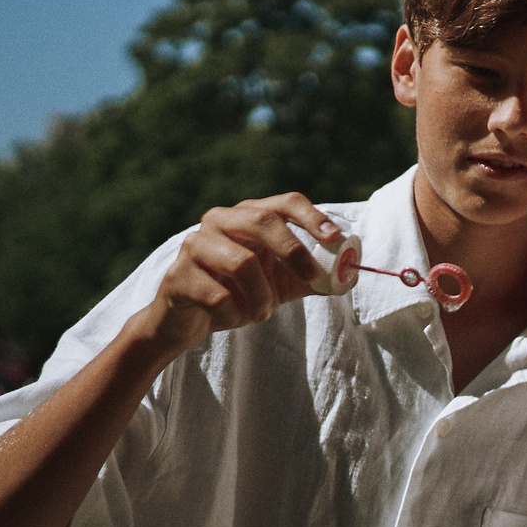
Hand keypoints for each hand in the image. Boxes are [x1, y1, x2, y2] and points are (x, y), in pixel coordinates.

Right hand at [134, 194, 342, 357]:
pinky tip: (232, 318)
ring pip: (242, 262)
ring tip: (262, 313)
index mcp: (247, 215)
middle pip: (262, 222)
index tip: (335, 239)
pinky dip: (235, 313)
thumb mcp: (280, 284)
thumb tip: (350, 275)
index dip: (312, 218)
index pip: (285, 202)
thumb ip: (311, 277)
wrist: (185, 323)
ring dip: (262, 295)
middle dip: (293, 251)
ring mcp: (194, 245)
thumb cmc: (238, 294)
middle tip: (311, 277)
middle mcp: (219, 221)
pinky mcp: (177, 276)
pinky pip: (218, 295)